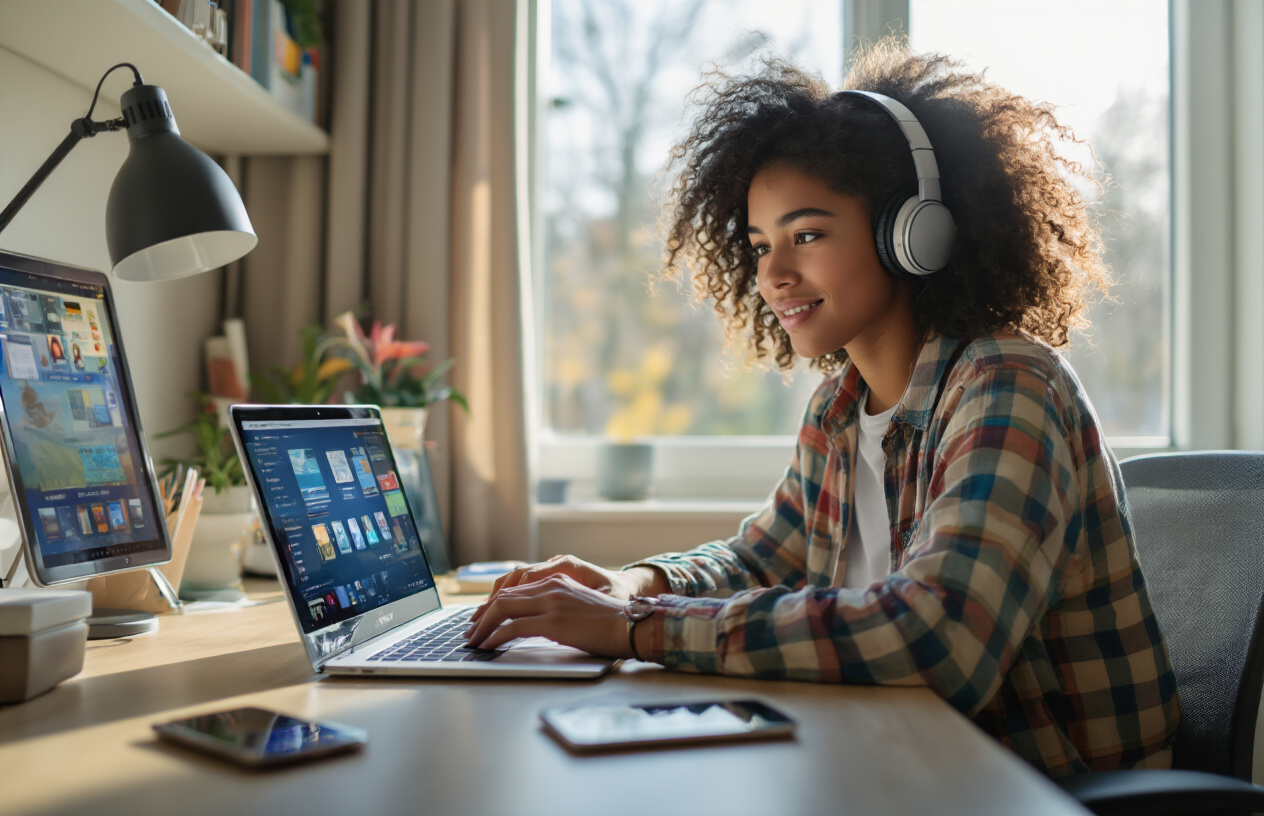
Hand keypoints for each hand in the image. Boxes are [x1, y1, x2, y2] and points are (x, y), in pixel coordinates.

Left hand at [469, 555, 663, 625]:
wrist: (632, 625)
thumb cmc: (610, 623)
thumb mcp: (579, 608)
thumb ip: (557, 608)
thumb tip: (534, 624)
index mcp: (557, 581)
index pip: (514, 590)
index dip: (492, 605)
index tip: (481, 619)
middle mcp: (551, 587)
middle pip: (503, 598)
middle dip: (481, 616)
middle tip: (470, 632)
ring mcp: (551, 603)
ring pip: (503, 610)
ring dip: (483, 628)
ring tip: (473, 642)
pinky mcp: (553, 622)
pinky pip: (513, 627)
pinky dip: (495, 637)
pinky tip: (488, 646)